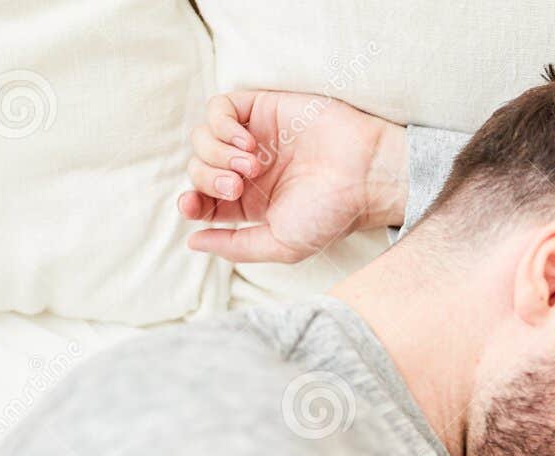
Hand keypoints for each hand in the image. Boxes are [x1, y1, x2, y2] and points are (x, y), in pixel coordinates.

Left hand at [177, 91, 407, 263]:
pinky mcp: (260, 109)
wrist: (363, 175)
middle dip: (209, 179)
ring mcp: (253, 138)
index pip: (202, 199)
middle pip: (198, 169)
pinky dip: (222, 126)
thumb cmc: (331, 214)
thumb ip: (236, 247)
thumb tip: (192, 241)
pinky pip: (217, 108)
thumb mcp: (283, 245)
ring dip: (218, 154)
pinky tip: (249, 143)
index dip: (190, 201)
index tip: (194, 205)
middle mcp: (248, 171)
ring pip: (202, 138)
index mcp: (251, 204)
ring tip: (252, 166)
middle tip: (240, 186)